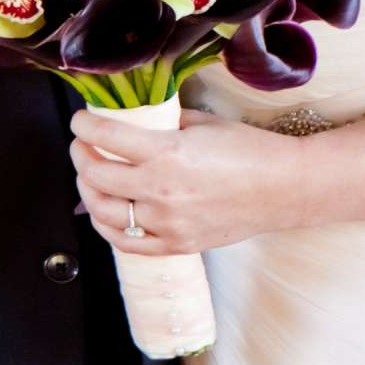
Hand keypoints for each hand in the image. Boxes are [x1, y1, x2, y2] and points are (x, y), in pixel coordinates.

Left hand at [71, 107, 307, 252]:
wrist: (284, 188)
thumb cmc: (249, 151)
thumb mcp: (202, 123)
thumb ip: (163, 125)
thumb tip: (134, 121)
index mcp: (167, 153)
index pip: (106, 137)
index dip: (84, 125)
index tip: (80, 120)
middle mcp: (161, 190)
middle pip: (96, 175)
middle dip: (80, 155)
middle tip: (82, 145)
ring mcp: (167, 223)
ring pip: (103, 212)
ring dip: (88, 191)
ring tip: (90, 178)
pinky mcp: (176, 245)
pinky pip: (126, 242)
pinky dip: (108, 226)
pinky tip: (107, 212)